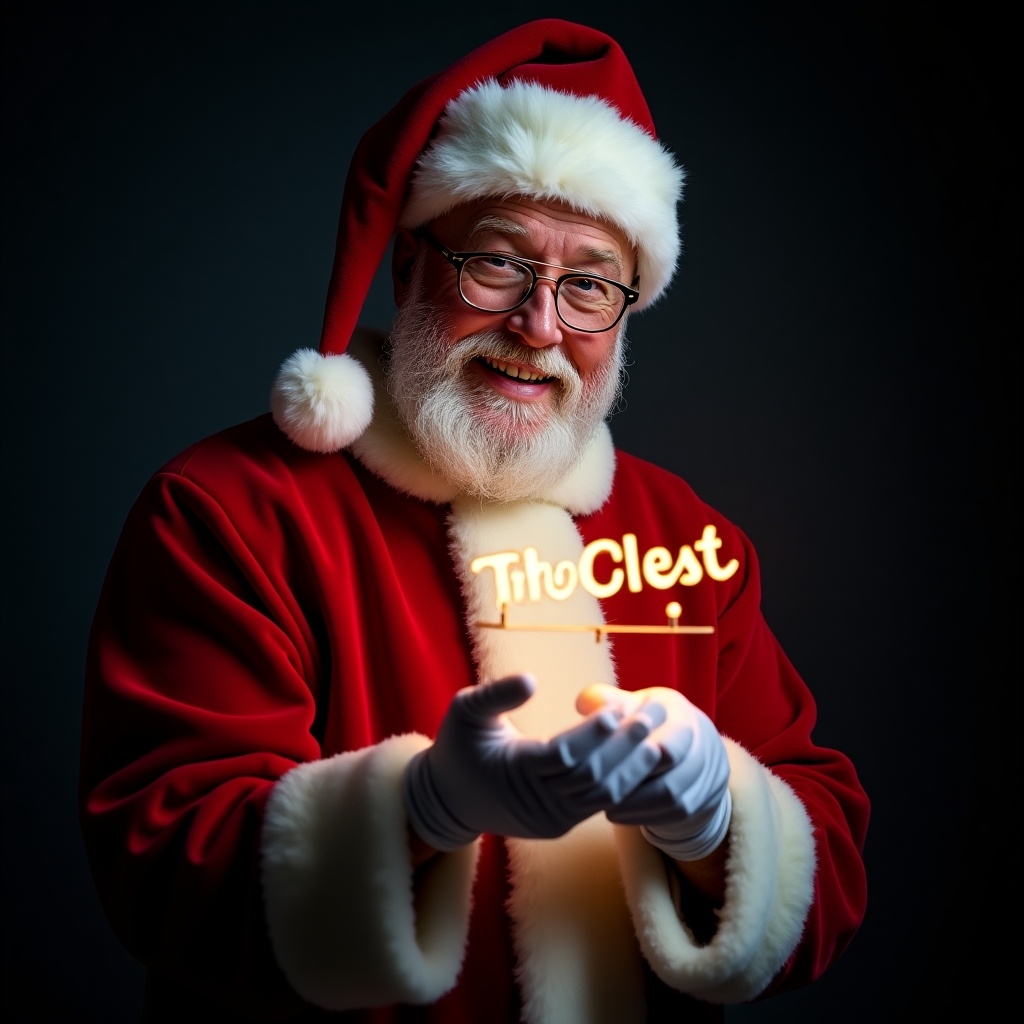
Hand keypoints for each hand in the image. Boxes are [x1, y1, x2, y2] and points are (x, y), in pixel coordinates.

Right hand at [404, 675, 665, 849]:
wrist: (447, 800)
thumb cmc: (457, 746)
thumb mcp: (465, 710)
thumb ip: (495, 694)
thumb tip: (531, 679)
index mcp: (513, 771)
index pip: (563, 755)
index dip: (592, 734)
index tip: (616, 709)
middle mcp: (536, 803)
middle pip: (591, 776)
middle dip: (625, 746)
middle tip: (654, 713)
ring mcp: (550, 820)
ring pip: (602, 796)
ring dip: (633, 767)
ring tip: (657, 737)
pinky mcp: (560, 825)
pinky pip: (600, 805)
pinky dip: (624, 783)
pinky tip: (643, 760)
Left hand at [576, 684, 731, 861]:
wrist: (684, 747)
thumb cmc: (646, 723)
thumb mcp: (630, 706)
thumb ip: (608, 702)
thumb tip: (584, 703)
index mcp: (681, 713)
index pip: (671, 737)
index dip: (639, 751)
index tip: (606, 762)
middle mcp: (702, 742)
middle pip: (675, 769)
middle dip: (635, 782)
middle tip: (601, 790)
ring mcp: (707, 774)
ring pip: (675, 797)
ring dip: (638, 804)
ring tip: (606, 806)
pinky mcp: (702, 799)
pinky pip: (676, 814)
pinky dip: (646, 816)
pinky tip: (618, 814)